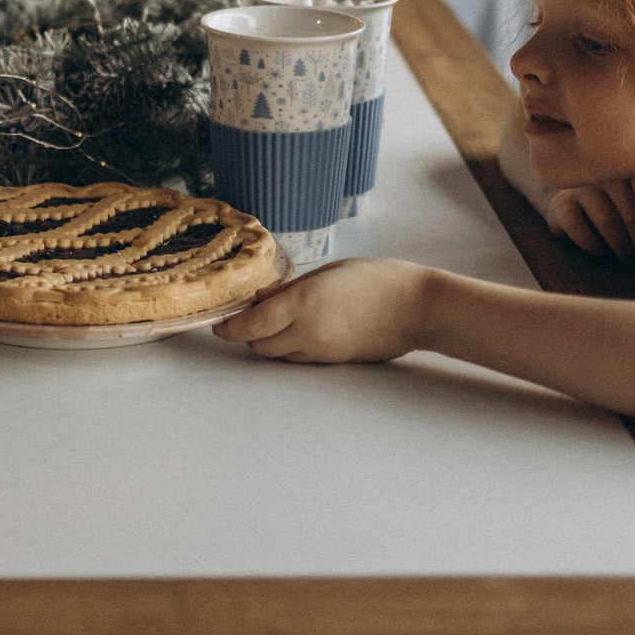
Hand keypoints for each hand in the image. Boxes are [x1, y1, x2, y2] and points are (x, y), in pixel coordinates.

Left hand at [217, 259, 430, 364]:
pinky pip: (300, 358)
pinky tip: (302, 328)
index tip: (219, 323)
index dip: (229, 328)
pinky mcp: (334, 361)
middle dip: (248, 334)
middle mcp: (307, 332)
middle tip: (249, 315)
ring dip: (270, 341)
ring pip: (279, 354)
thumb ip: (290, 289)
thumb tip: (260, 297)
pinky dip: (291, 346)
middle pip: (259, 345)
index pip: (250, 326)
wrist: (415, 307)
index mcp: (302, 304)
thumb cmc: (375, 279)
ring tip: (278, 319)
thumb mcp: (327, 273)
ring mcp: (321, 351)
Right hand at [547, 177, 634, 261]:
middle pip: (629, 211)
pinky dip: (591, 242)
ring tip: (627, 257)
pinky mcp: (560, 205)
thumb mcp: (631, 204)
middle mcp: (603, 175)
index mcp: (627, 171)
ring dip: (620, 244)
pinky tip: (599, 250)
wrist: (569, 203)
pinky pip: (577, 226)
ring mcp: (580, 188)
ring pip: (606, 219)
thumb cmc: (611, 207)